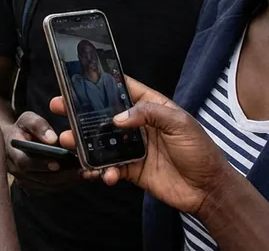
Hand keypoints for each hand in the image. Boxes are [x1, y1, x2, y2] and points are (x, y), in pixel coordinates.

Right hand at [2, 111, 85, 192]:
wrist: (15, 141)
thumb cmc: (23, 129)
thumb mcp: (27, 120)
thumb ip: (38, 126)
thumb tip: (53, 139)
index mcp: (12, 152)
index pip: (25, 163)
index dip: (41, 164)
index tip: (58, 163)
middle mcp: (16, 171)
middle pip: (40, 178)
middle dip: (62, 176)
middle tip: (80, 171)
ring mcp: (25, 181)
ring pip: (47, 186)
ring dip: (67, 181)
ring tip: (86, 174)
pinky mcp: (33, 187)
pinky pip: (50, 189)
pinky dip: (66, 184)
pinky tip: (79, 177)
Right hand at [51, 77, 231, 215]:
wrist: (209, 189)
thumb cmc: (200, 150)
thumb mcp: (179, 123)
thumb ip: (148, 114)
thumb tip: (118, 118)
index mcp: (152, 107)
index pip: (123, 89)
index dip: (102, 82)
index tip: (78, 79)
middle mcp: (139, 125)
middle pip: (105, 115)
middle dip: (81, 112)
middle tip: (59, 107)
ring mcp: (134, 148)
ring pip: (102, 142)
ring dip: (85, 143)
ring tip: (70, 142)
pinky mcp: (132, 170)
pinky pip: (110, 167)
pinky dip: (103, 171)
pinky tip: (103, 174)